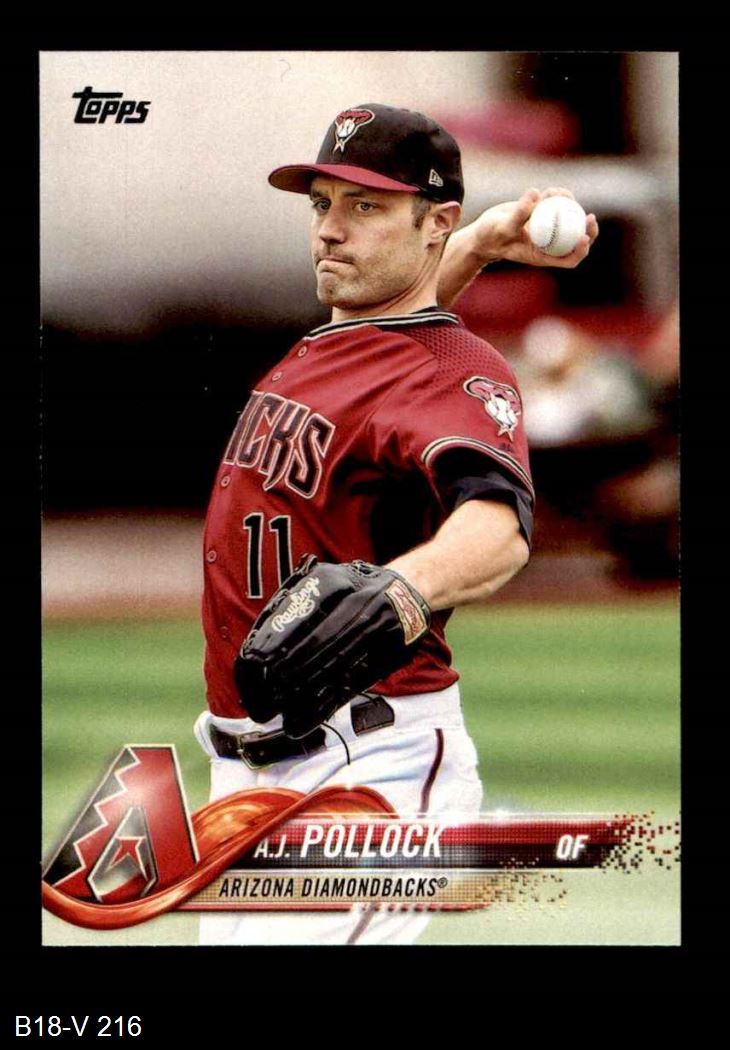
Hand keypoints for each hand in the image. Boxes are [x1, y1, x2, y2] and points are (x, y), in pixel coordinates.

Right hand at [465, 187, 598, 268]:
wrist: (484, 230)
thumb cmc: (491, 236)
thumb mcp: (503, 228)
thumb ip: (519, 214)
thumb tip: (535, 193)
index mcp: (543, 256)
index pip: (569, 259)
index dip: (581, 250)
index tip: (583, 236)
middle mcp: (549, 244)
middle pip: (576, 240)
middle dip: (587, 229)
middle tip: (590, 217)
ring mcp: (548, 229)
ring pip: (569, 220)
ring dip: (570, 206)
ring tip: (559, 193)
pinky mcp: (543, 215)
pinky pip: (558, 207)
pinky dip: (558, 198)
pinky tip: (553, 190)